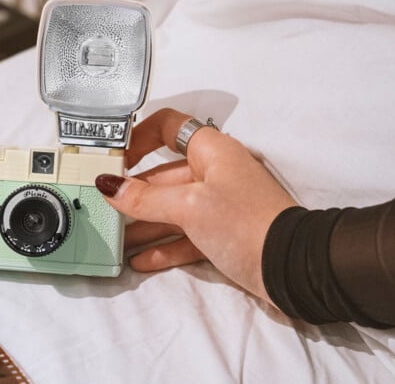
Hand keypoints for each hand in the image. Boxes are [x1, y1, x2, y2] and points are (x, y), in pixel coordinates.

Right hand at [95, 108, 296, 302]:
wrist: (293, 267)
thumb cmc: (244, 222)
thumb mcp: (188, 207)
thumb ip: (145, 198)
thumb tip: (108, 186)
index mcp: (210, 151)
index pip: (168, 127)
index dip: (138, 137)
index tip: (114, 157)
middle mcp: (213, 173)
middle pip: (162, 175)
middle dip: (132, 192)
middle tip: (101, 205)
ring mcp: (218, 206)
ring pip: (170, 210)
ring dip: (143, 225)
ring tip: (114, 240)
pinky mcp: (221, 236)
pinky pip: (184, 237)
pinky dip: (163, 247)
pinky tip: (139, 260)